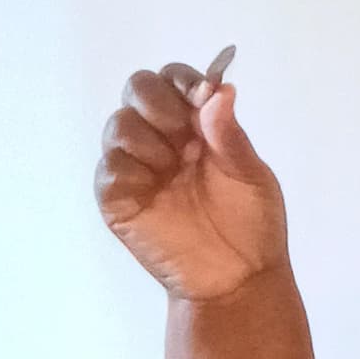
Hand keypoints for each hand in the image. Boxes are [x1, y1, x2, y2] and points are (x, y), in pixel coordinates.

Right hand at [95, 53, 289, 303]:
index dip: (184, 81)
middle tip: (185, 135)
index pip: (173, 79)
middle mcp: (160, 138)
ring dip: (148, 139)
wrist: (238, 279)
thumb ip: (230, 133)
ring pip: (118, 123)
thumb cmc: (250, 225)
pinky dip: (130, 169)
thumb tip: (220, 88)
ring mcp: (136, 166)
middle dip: (159, 102)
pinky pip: (108, 167)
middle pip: (137, 88)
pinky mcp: (118, 198)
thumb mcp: (251, 175)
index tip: (204, 99)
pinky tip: (157, 187)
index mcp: (194, 125)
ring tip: (175, 170)